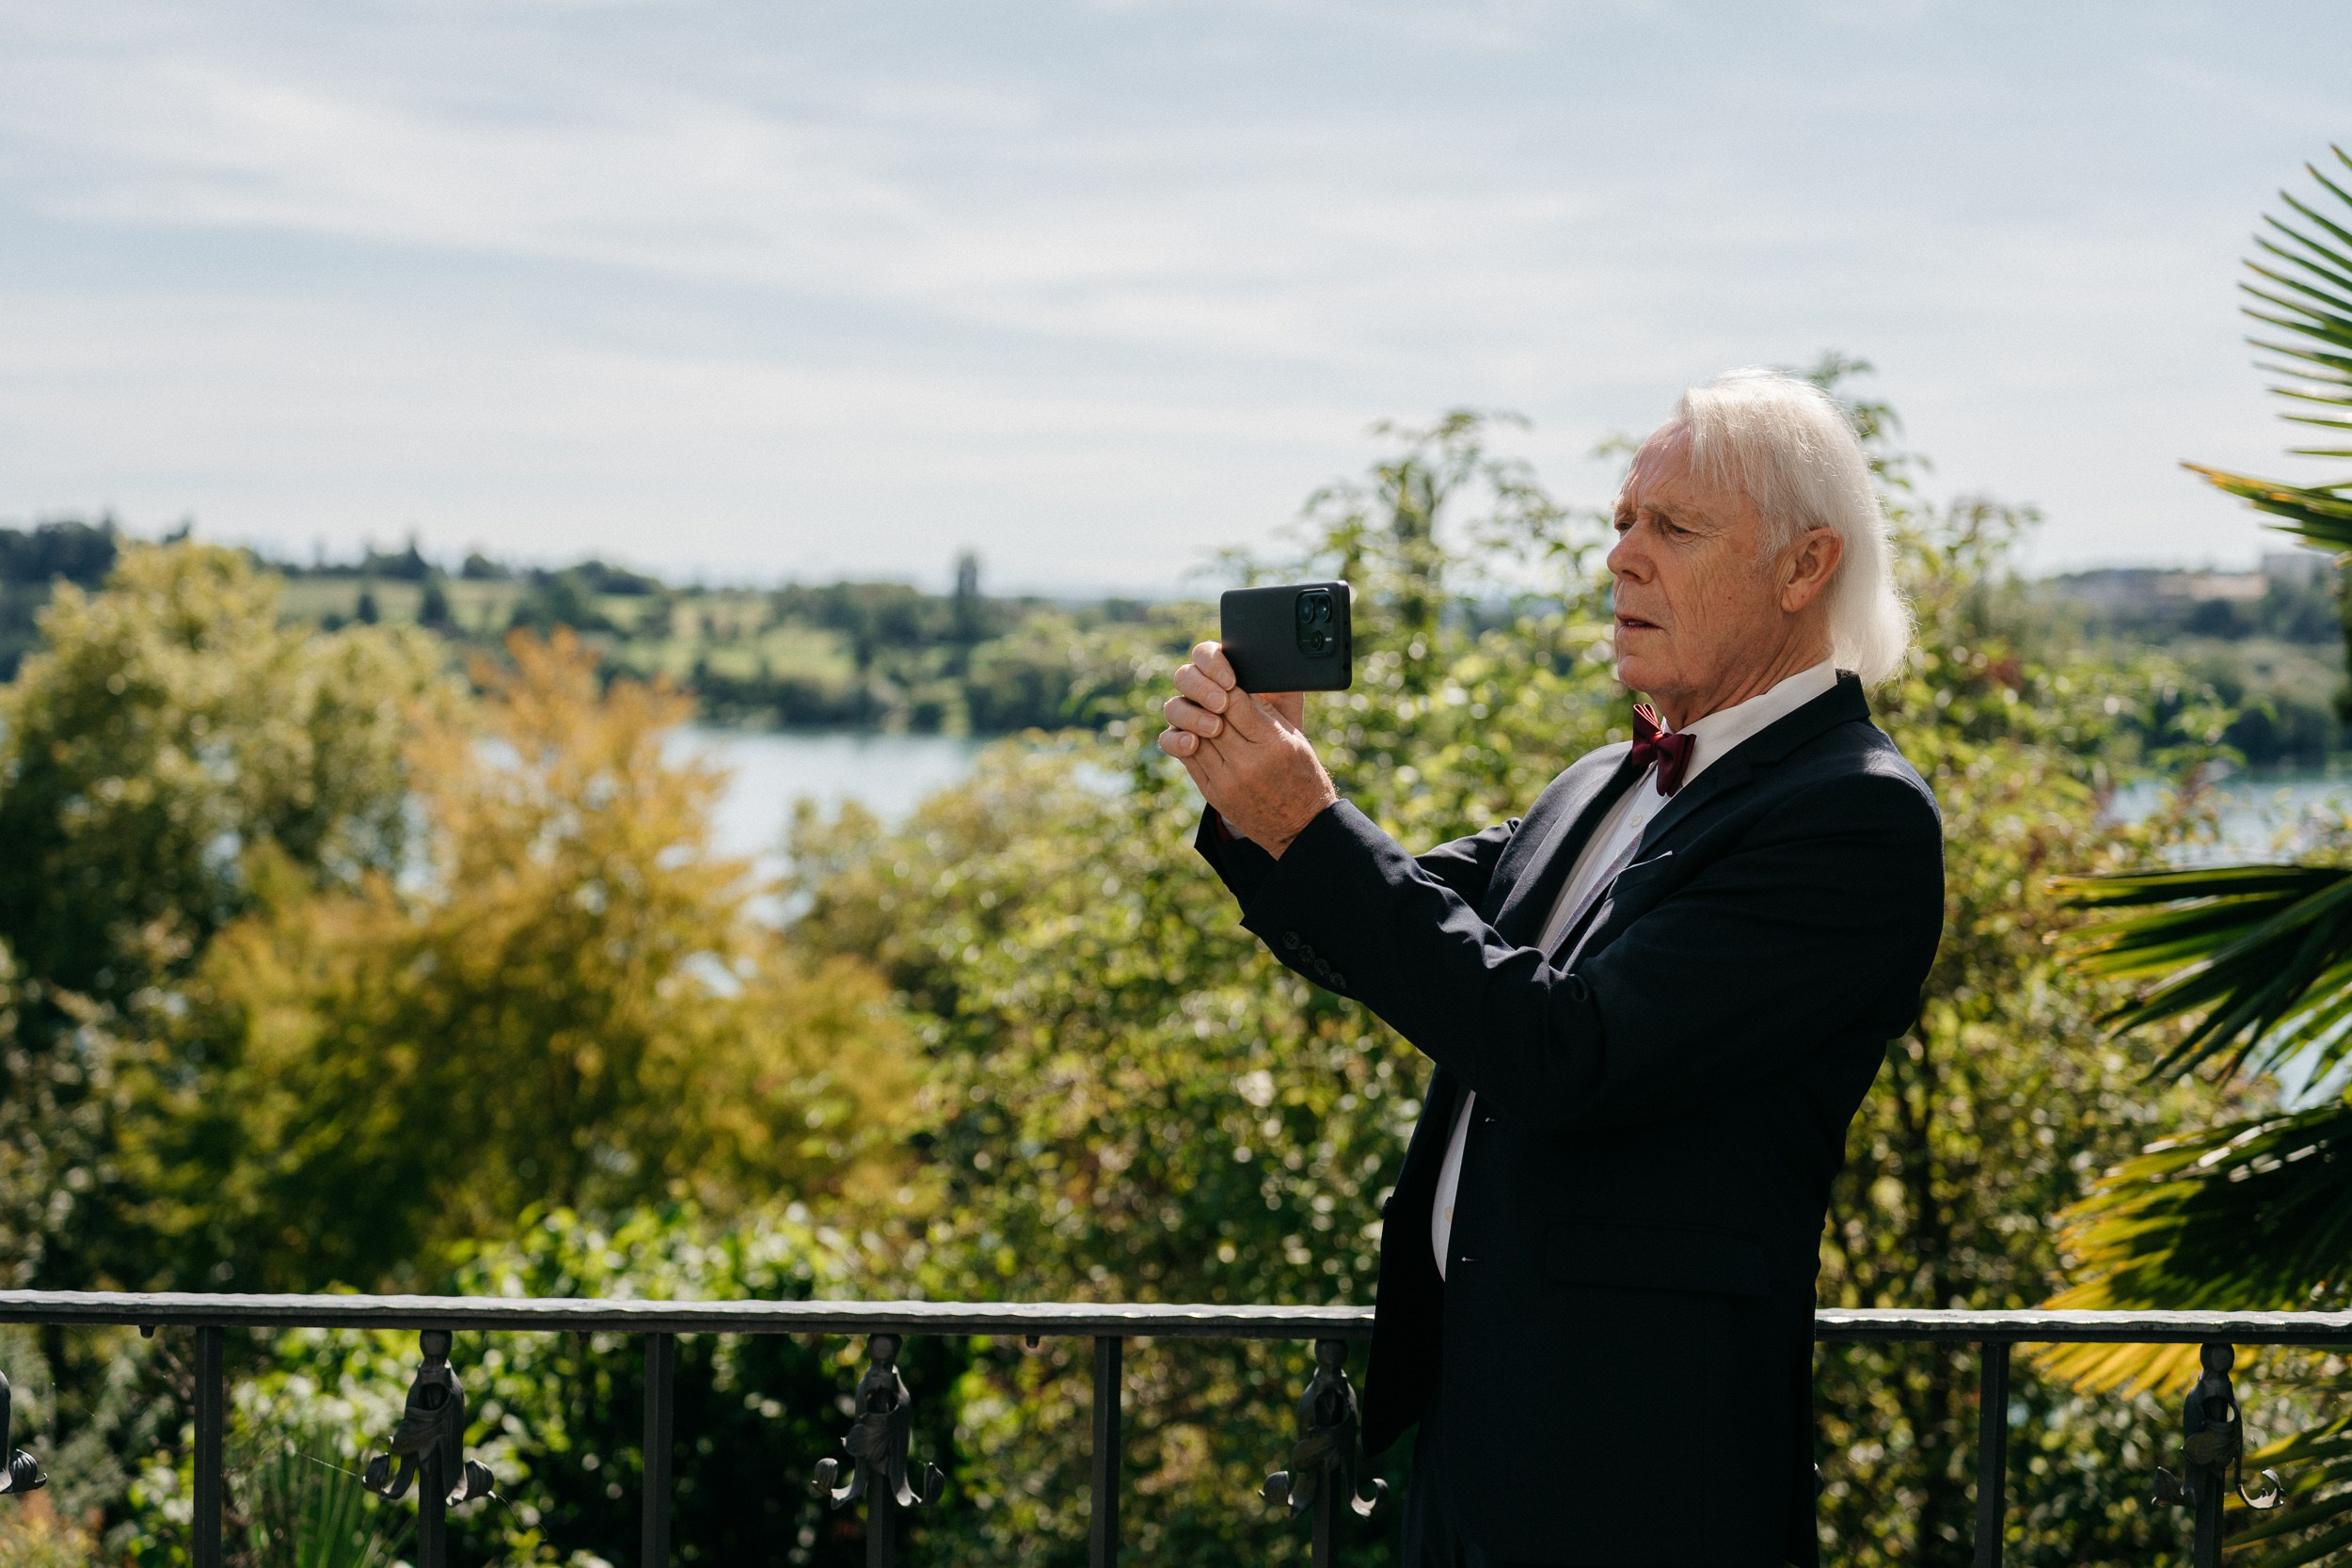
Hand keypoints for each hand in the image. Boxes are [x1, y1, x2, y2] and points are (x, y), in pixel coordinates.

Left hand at [1158, 640, 1334, 855]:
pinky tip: (1194, 731)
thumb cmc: (1302, 773)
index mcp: (1273, 744)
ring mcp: (1227, 780)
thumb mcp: (1294, 738)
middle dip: (1207, 698)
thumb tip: (1239, 684)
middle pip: (1211, 716)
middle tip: (1210, 690)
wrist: (1300, 826)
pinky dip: (1186, 739)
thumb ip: (1266, 712)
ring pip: (1194, 735)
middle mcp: (1247, 763)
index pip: (1236, 702)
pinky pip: (1189, 759)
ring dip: (1194, 717)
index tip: (1224, 676)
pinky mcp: (1213, 794)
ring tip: (1202, 709)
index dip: (1225, 685)